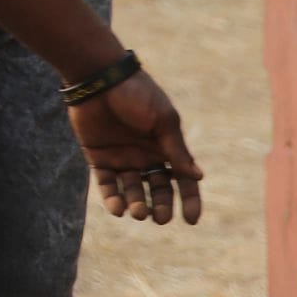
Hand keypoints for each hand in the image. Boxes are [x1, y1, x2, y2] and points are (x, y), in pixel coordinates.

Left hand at [69, 71, 203, 224]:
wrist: (98, 77)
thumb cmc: (136, 94)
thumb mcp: (162, 120)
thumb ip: (176, 150)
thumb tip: (198, 177)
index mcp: (166, 146)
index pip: (182, 179)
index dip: (189, 200)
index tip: (191, 219)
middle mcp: (146, 155)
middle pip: (158, 189)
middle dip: (161, 206)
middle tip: (160, 218)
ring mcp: (122, 157)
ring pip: (133, 190)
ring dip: (137, 204)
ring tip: (138, 212)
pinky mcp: (99, 157)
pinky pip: (107, 184)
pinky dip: (112, 198)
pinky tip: (117, 208)